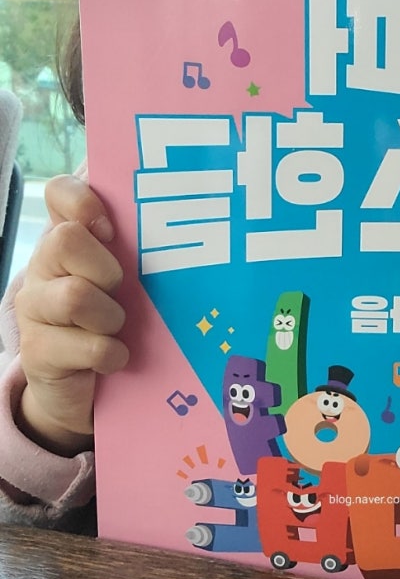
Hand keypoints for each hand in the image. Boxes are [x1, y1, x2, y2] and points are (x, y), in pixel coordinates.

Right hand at [14, 175, 128, 456]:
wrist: (82, 386)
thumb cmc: (113, 317)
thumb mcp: (127, 277)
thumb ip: (139, 244)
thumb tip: (185, 212)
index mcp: (66, 238)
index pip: (59, 192)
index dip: (83, 200)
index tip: (111, 229)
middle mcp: (42, 266)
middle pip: (66, 240)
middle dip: (107, 269)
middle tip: (120, 290)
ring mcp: (34, 308)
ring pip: (75, 296)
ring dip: (111, 316)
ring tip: (118, 327)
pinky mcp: (38, 352)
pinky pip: (87, 346)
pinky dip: (112, 354)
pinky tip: (116, 358)